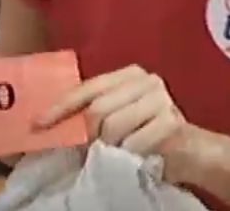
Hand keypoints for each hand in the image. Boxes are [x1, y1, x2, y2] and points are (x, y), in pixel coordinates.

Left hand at [36, 64, 205, 183]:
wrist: (190, 152)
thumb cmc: (146, 135)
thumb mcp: (117, 118)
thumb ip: (91, 114)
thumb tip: (48, 124)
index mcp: (130, 74)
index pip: (87, 88)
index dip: (61, 107)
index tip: (39, 123)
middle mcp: (147, 79)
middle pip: (97, 110)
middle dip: (90, 135)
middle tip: (96, 148)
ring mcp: (161, 98)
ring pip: (112, 127)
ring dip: (111, 147)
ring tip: (121, 150)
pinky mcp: (171, 121)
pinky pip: (132, 143)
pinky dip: (129, 155)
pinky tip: (138, 154)